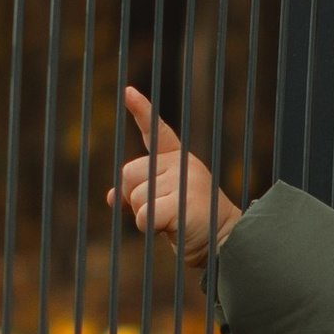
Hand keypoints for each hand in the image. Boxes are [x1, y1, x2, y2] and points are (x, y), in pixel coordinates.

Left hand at [113, 87, 239, 266]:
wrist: (223, 241)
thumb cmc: (191, 222)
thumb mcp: (164, 202)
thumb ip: (139, 193)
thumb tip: (110, 197)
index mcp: (177, 159)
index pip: (157, 131)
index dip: (141, 111)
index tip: (128, 91)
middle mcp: (181, 164)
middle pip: (129, 174)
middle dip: (132, 197)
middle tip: (158, 211)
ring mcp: (184, 180)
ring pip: (135, 197)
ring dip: (144, 215)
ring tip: (171, 220)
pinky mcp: (183, 202)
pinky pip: (144, 215)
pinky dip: (149, 228)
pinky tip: (172, 228)